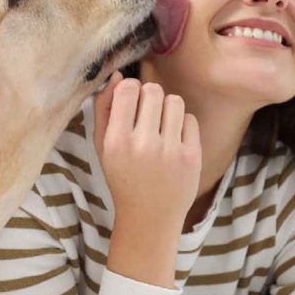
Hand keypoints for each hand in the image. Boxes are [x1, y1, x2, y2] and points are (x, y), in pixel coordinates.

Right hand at [93, 71, 201, 229]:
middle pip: (153, 91)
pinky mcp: (192, 156)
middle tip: (146, 114)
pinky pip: (190, 119)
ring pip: (174, 101)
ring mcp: (171, 151)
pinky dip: (181, 124)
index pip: (128, 89)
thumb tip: (118, 76)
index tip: (130, 101)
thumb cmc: (122, 178)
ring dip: (167, 107)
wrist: (149, 218)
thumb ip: (104, 110)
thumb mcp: (103, 148)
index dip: (130, 88)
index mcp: (117, 142)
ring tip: (161, 124)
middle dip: (149, 97)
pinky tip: (173, 138)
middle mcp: (144, 145)